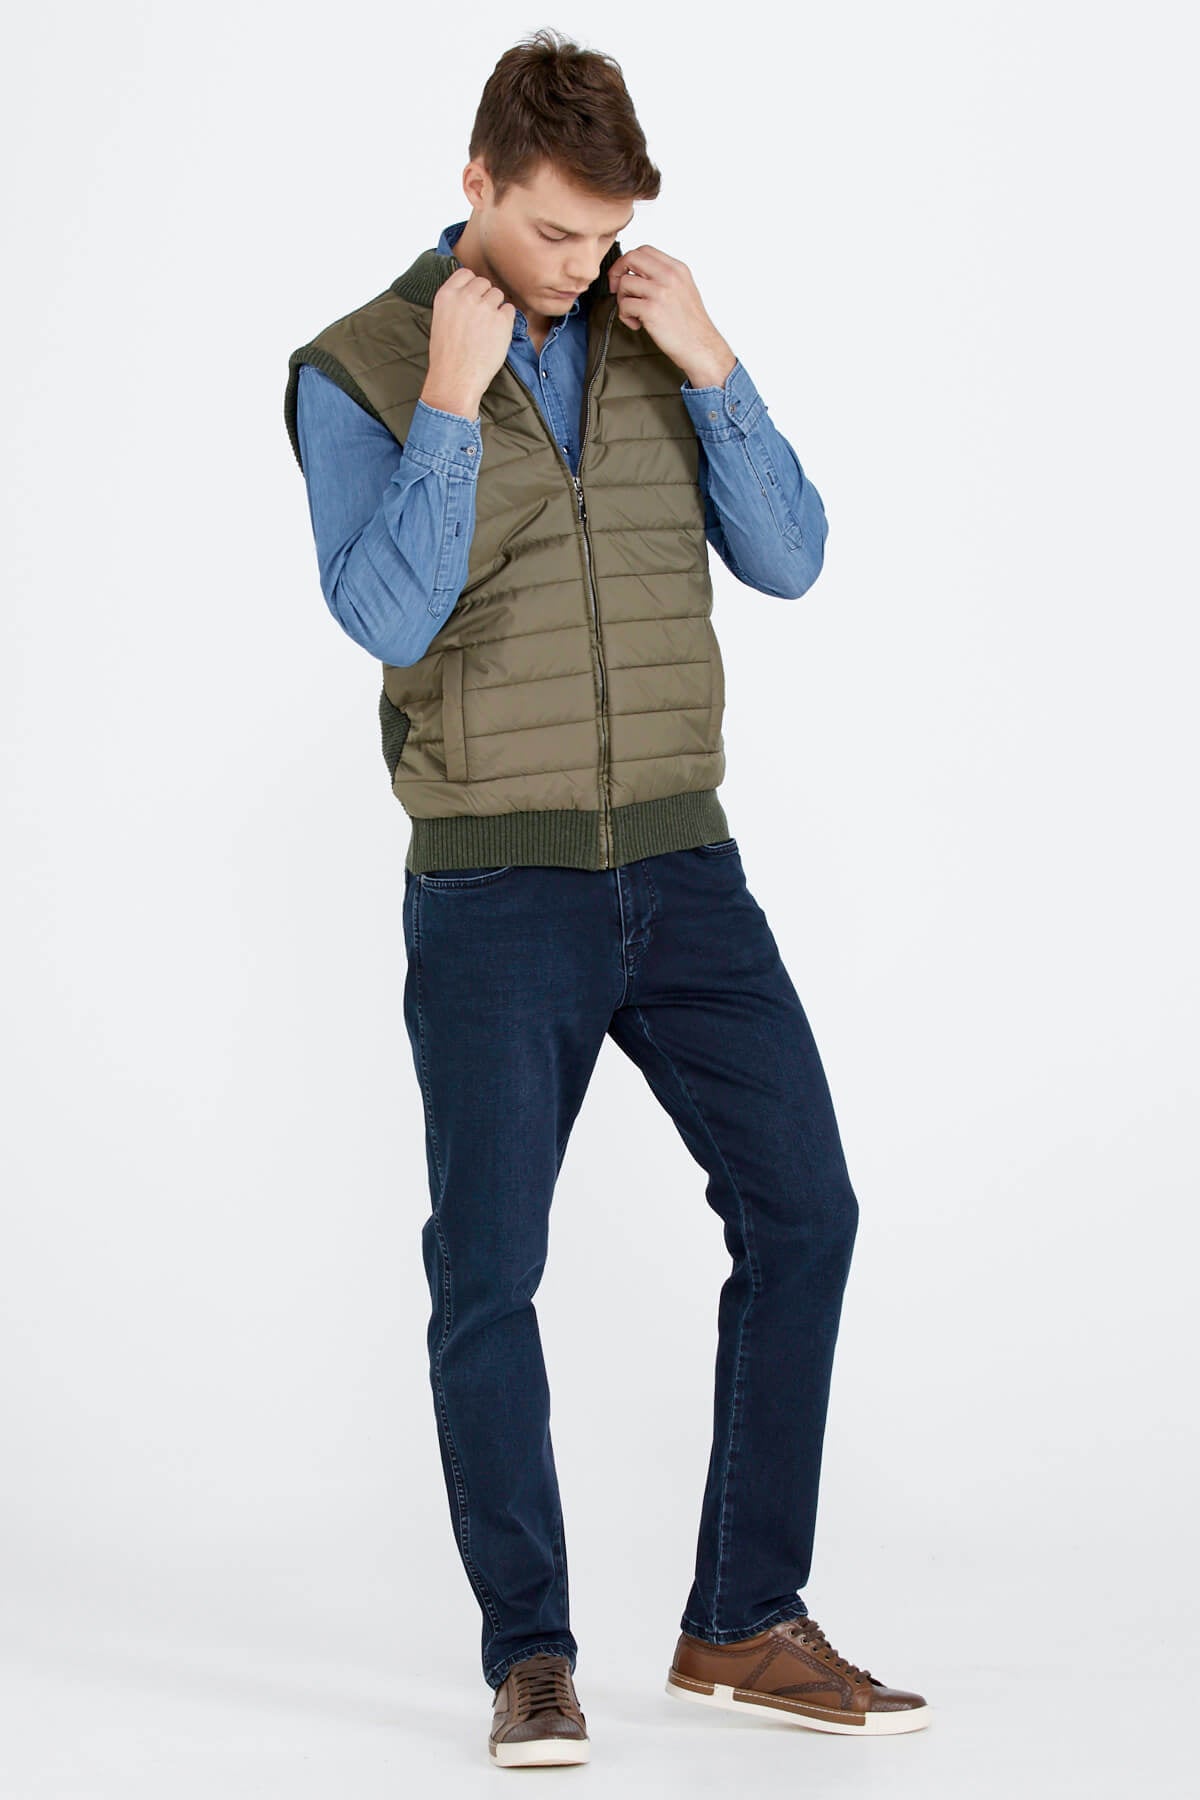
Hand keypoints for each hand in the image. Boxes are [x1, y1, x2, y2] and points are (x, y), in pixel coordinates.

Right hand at [422, 267, 515, 417]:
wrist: (455, 380)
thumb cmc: (447, 356)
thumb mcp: (441, 320)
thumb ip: (455, 302)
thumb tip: (473, 292)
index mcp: (446, 295)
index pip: (466, 273)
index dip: (472, 286)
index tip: (473, 300)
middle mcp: (465, 297)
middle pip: (484, 283)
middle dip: (485, 298)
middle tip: (481, 321)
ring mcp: (484, 307)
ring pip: (498, 295)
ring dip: (496, 309)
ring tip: (487, 331)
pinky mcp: (501, 320)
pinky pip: (510, 310)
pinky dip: (506, 322)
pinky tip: (496, 336)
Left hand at [607, 245, 735, 386]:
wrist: (700, 347)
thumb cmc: (690, 324)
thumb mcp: (683, 289)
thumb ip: (663, 277)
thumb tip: (636, 273)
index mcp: (677, 268)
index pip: (644, 250)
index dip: (628, 261)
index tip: (624, 275)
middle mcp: (669, 276)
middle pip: (631, 257)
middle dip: (617, 272)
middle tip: (617, 289)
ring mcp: (660, 292)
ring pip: (625, 283)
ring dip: (622, 299)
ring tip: (633, 313)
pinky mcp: (651, 310)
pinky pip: (625, 305)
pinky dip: (625, 316)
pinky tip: (636, 324)